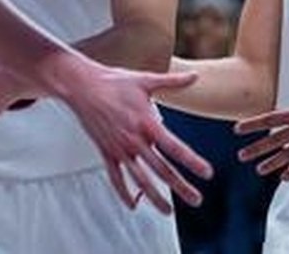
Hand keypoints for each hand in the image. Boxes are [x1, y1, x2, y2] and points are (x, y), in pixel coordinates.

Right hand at [59, 63, 212, 214]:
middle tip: (196, 200)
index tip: (206, 173)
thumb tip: (194, 77)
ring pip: (140, 179)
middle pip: (161, 169)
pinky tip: (133, 205)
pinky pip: (115, 177)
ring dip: (155, 197)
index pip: (175, 147)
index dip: (192, 161)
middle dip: (180, 186)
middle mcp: (134, 139)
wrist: (81, 86)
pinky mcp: (106, 151)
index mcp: (147, 122)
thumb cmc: (113, 81)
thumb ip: (172, 82)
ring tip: (168, 211)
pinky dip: (124, 193)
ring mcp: (119, 148)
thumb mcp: (145, 80)